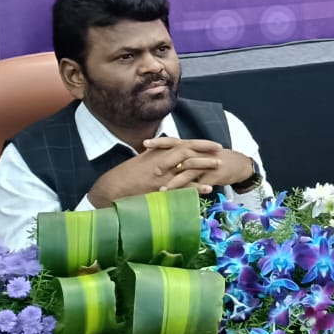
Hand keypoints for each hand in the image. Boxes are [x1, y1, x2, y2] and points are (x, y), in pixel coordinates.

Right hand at [87, 139, 219, 206]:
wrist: (112, 188)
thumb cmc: (127, 173)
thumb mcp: (144, 159)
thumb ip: (159, 153)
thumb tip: (170, 147)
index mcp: (158, 153)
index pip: (184, 144)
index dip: (201, 143)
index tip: (214, 144)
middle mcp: (161, 162)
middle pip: (188, 152)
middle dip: (206, 151)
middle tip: (221, 152)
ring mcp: (162, 176)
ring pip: (187, 168)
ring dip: (204, 166)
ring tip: (219, 166)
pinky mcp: (160, 189)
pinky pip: (182, 188)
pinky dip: (196, 187)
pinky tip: (209, 188)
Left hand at [158, 147, 253, 193]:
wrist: (238, 164)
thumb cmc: (213, 160)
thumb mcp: (198, 153)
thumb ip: (181, 155)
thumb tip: (159, 157)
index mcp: (192, 146)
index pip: (174, 140)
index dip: (160, 142)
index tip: (144, 144)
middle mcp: (199, 153)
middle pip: (180, 154)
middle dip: (166, 162)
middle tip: (154, 171)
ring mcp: (207, 164)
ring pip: (189, 171)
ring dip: (175, 181)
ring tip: (162, 190)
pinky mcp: (214, 175)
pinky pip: (200, 184)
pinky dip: (191, 191)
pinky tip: (182, 197)